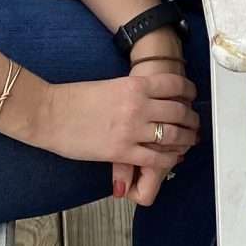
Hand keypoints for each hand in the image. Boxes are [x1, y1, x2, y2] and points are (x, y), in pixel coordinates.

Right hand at [33, 59, 199, 209]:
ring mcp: (131, 129)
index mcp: (134, 85)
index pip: (174, 86)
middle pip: (179, 112)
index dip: (189, 92)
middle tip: (195, 124)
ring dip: (185, 140)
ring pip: (172, 136)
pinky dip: (168, 159)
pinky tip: (172, 159)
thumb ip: (133, 92)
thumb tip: (150, 99)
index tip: (192, 97)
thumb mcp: (110, 86)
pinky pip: (155, 158)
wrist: (50, 113)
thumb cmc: (74, 99)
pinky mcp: (122, 151)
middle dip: (191, 119)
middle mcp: (138, 105)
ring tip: (189, 142)